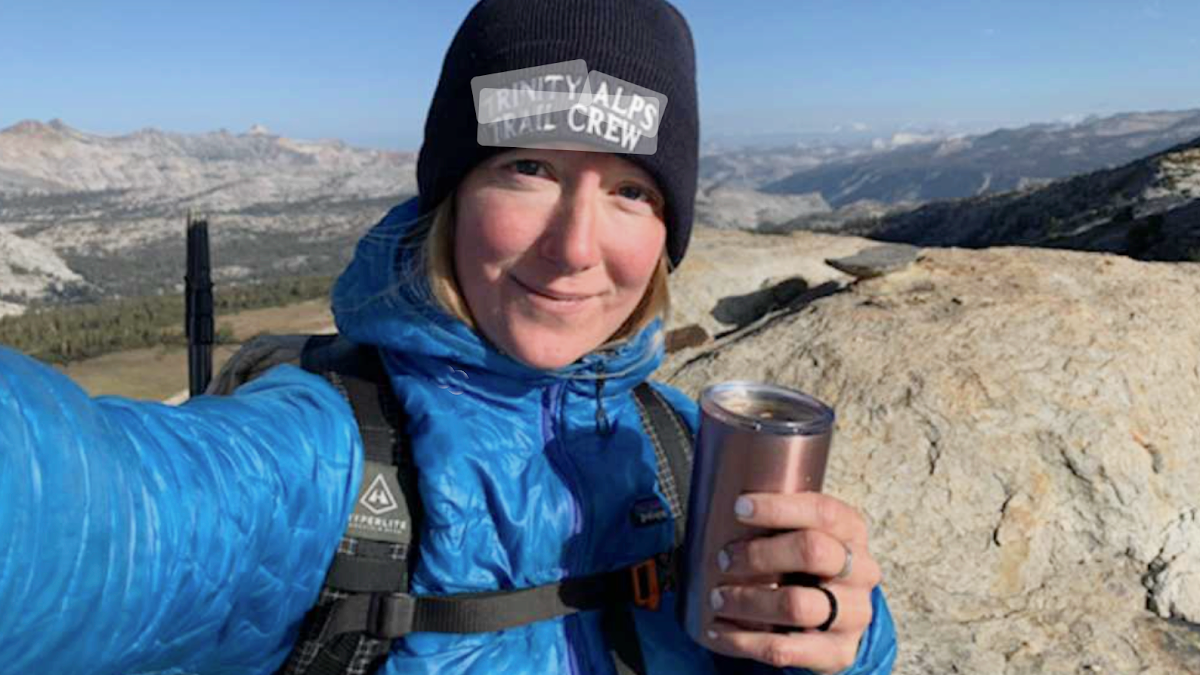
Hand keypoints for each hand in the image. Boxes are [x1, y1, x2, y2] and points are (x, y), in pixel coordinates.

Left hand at [703, 492, 881, 673]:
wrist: (840, 618)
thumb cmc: (810, 566)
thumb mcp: (807, 534)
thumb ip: (781, 522)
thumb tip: (721, 511)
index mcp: (852, 532)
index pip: (823, 512)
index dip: (779, 508)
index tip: (740, 507)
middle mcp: (861, 571)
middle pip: (812, 552)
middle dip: (759, 554)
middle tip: (725, 559)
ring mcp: (854, 614)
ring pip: (796, 605)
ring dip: (747, 600)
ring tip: (718, 598)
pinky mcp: (838, 651)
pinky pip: (785, 648)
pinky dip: (744, 640)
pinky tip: (720, 630)